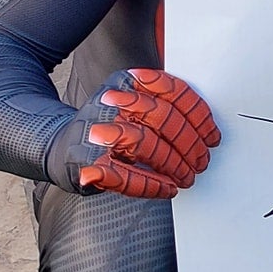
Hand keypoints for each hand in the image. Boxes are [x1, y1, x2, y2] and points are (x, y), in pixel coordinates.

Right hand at [45, 68, 219, 198]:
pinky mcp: (88, 163)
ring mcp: (98, 131)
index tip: (212, 135)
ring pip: (148, 145)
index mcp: (127, 82)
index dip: (198, 116)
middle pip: (164, 119)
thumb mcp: (132, 102)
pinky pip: (127, 176)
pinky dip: (152, 185)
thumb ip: (163, 104)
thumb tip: (206, 129)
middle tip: (202, 161)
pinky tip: (167, 189)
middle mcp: (111, 102)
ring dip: (174, 165)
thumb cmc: (106, 126)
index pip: (173, 92)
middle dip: (190, 144)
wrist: (59, 145)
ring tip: (187, 176)